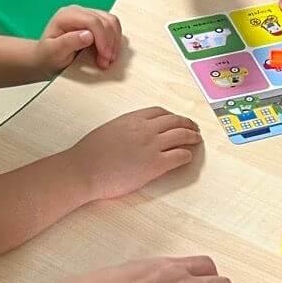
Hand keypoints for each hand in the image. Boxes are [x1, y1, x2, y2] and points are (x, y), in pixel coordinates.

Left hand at [36, 5, 121, 73]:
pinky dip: (115, 40)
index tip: (105, 57)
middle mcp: (79, 12)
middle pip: (105, 21)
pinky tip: (109, 52)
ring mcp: (88, 16)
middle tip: (105, 62)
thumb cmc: (48, 57)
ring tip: (108, 58)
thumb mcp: (54, 52)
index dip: (103, 39)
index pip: (93, 21)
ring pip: (112, 22)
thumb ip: (68, 42)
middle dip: (110, 43)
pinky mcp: (96, 23)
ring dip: (115, 42)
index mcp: (67, 16)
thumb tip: (88, 35)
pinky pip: (113, 27)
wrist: (46, 59)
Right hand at [69, 106, 201, 201]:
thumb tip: (135, 135)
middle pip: (175, 121)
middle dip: (187, 124)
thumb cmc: (90, 155)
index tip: (177, 120)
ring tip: (197, 140)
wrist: (84, 170)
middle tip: (194, 129)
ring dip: (192, 137)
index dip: (172, 116)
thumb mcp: (109, 130)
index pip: (160, 112)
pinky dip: (187, 155)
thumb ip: (126, 129)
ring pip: (181, 136)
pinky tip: (188, 157)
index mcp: (132, 119)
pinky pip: (179, 156)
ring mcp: (152, 146)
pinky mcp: (155, 164)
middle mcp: (145, 129)